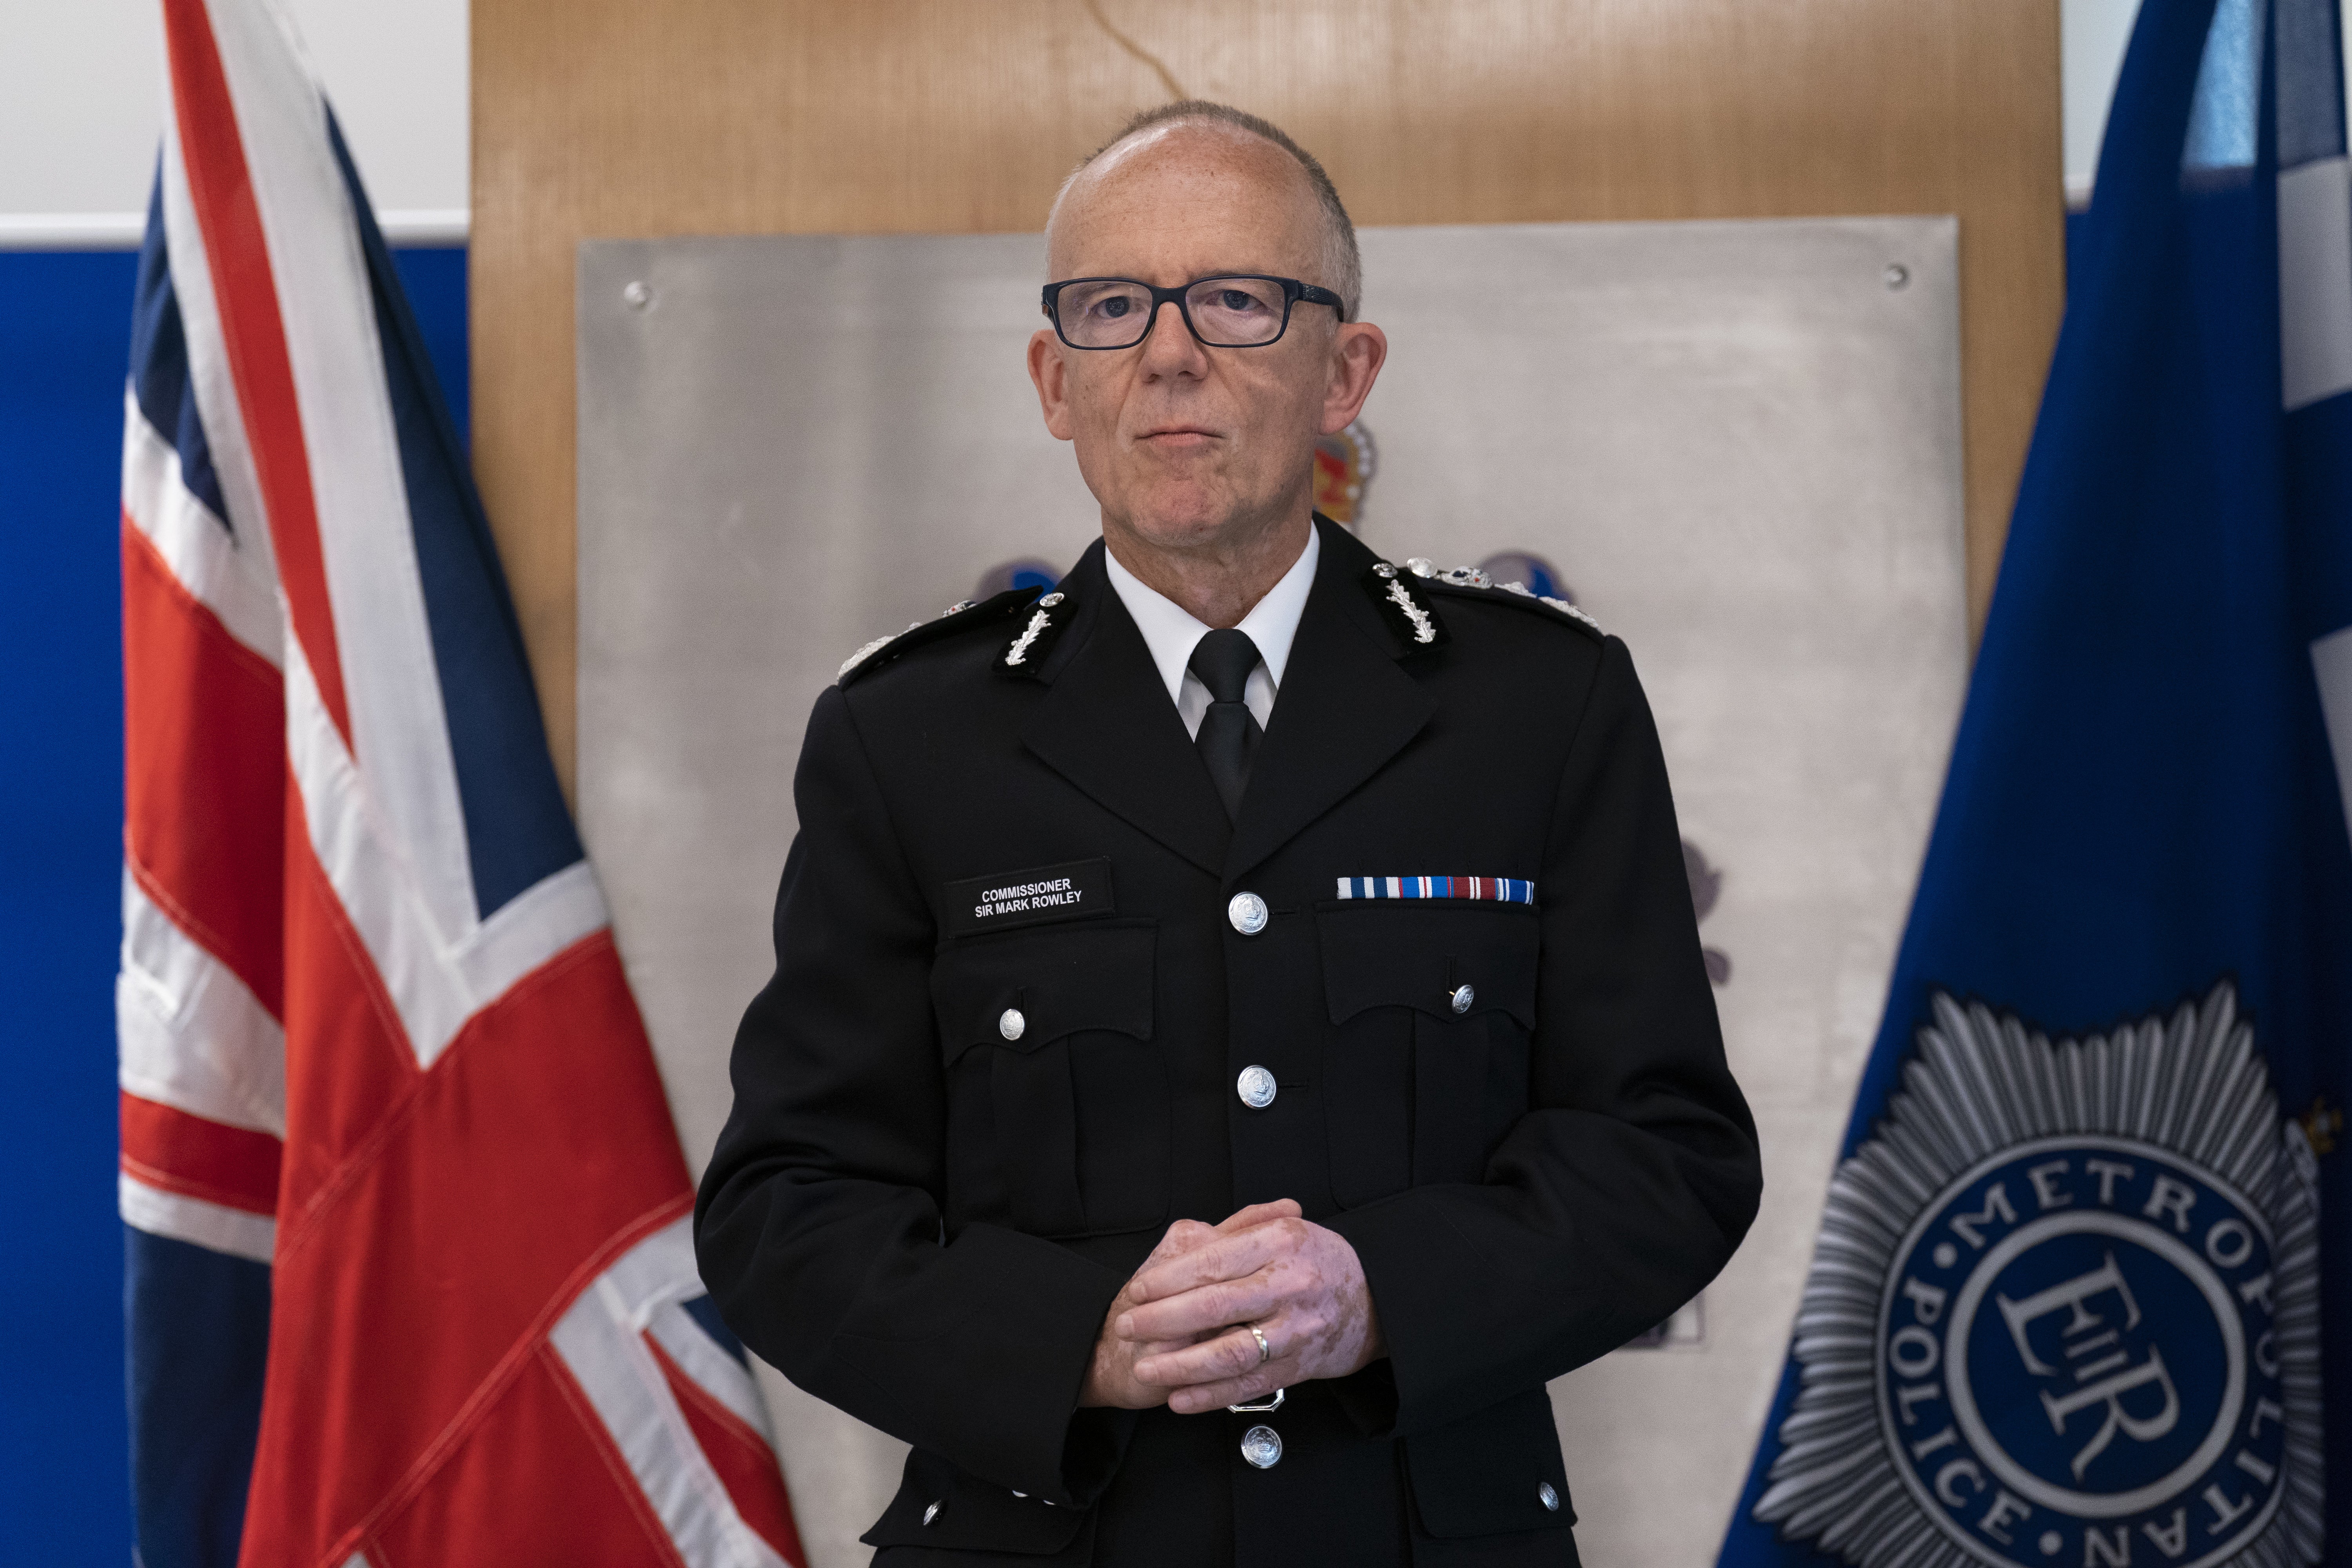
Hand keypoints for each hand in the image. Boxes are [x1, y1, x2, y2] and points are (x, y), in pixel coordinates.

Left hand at [1119, 1199, 1383, 1414]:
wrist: (1376, 1301)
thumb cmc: (1316, 1261)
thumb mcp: (1285, 1229)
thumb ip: (1240, 1227)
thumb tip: (1188, 1234)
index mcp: (1281, 1242)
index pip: (1213, 1261)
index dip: (1169, 1278)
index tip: (1138, 1290)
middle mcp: (1292, 1284)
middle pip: (1216, 1304)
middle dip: (1163, 1319)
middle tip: (1127, 1325)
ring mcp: (1298, 1329)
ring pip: (1231, 1352)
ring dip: (1182, 1365)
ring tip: (1144, 1368)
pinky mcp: (1300, 1367)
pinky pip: (1249, 1385)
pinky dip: (1211, 1395)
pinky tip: (1179, 1398)